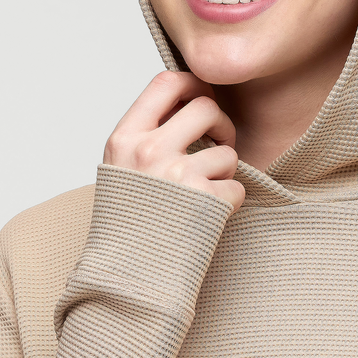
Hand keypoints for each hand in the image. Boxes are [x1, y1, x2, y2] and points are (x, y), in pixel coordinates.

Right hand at [103, 71, 244, 210]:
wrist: (128, 274)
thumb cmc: (127, 223)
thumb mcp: (120, 169)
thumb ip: (146, 136)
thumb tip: (188, 101)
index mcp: (124, 138)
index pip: (165, 82)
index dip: (193, 82)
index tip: (202, 96)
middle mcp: (148, 150)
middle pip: (205, 107)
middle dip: (221, 124)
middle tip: (219, 144)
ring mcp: (176, 174)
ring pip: (227, 152)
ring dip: (224, 173)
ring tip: (203, 194)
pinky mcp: (203, 199)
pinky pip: (237, 186)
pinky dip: (230, 203)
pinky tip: (207, 217)